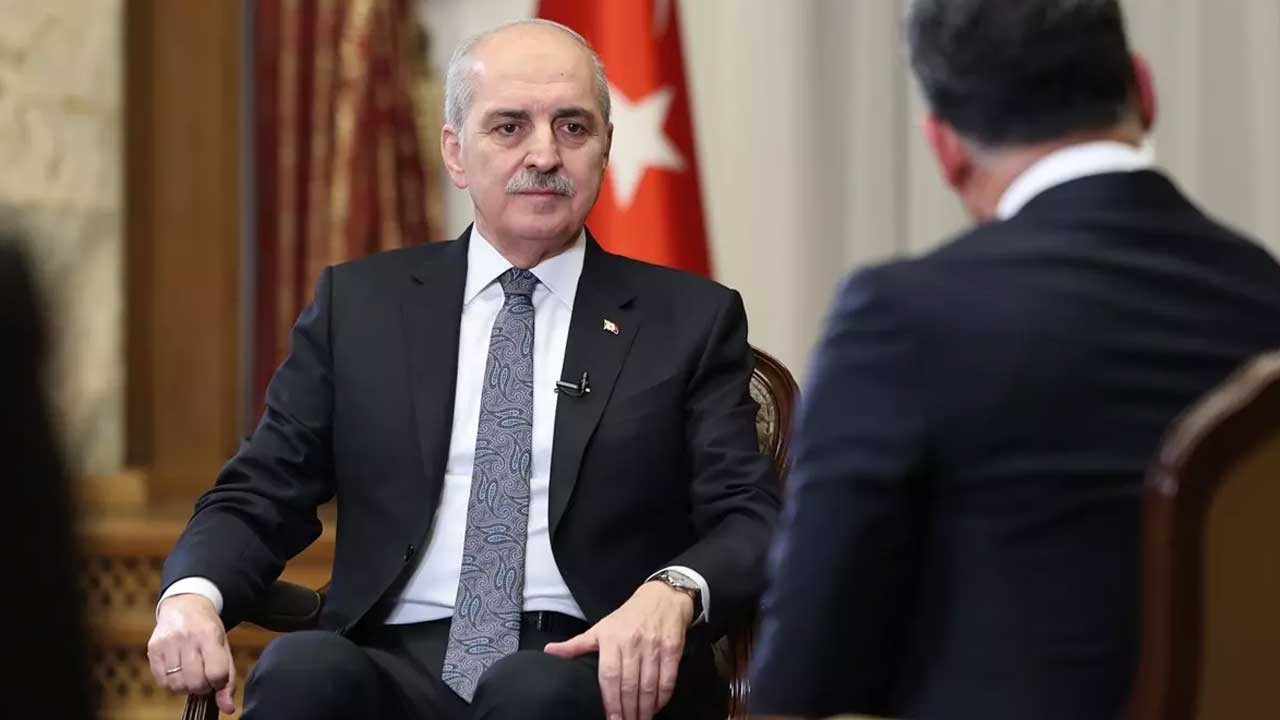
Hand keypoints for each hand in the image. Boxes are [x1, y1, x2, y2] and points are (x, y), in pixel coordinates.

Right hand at [147, 594, 236, 713]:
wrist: (185, 606)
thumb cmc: (208, 630)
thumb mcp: (224, 648)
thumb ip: (228, 679)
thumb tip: (228, 709)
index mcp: (209, 634)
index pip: (216, 673)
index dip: (218, 681)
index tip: (217, 676)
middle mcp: (186, 637)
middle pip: (195, 682)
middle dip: (202, 686)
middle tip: (204, 675)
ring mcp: (167, 643)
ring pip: (177, 685)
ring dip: (186, 686)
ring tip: (191, 673)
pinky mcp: (152, 649)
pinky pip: (162, 682)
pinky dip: (172, 684)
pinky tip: (178, 672)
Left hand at [544, 581, 692, 719]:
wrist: (662, 597)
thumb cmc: (628, 616)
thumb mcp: (600, 627)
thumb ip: (576, 644)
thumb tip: (550, 651)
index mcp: (611, 638)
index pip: (609, 676)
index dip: (610, 701)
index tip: (612, 719)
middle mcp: (632, 643)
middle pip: (629, 684)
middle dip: (628, 710)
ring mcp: (653, 645)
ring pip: (649, 685)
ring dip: (645, 708)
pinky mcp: (672, 648)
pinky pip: (668, 679)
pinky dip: (663, 696)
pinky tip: (657, 706)